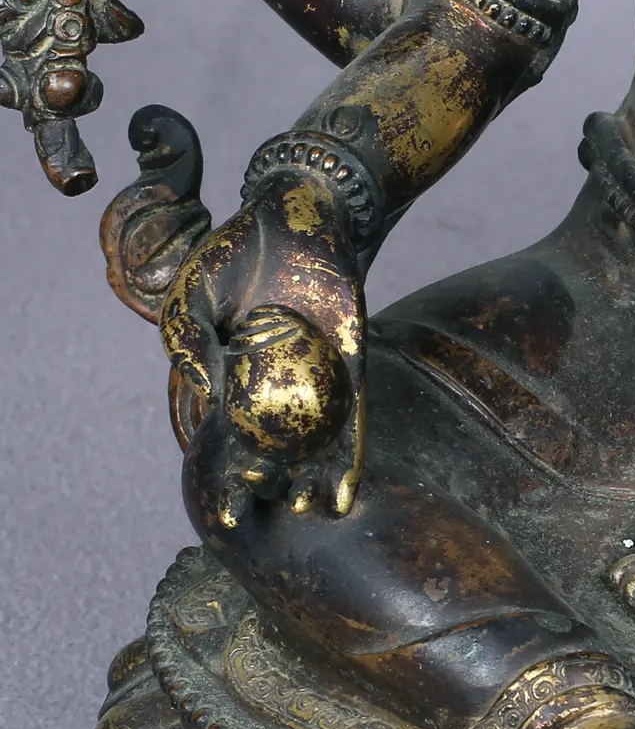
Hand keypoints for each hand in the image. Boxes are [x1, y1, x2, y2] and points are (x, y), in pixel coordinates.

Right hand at [160, 174, 365, 526]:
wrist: (302, 215)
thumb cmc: (238, 252)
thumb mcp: (195, 292)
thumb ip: (188, 338)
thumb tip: (200, 385)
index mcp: (229, 379)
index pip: (222, 439)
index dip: (220, 475)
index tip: (220, 510)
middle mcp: (272, 389)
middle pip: (270, 451)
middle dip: (266, 487)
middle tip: (264, 512)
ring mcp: (314, 384)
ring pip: (313, 446)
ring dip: (311, 483)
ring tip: (308, 512)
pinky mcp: (353, 373)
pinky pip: (352, 422)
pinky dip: (349, 457)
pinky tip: (346, 492)